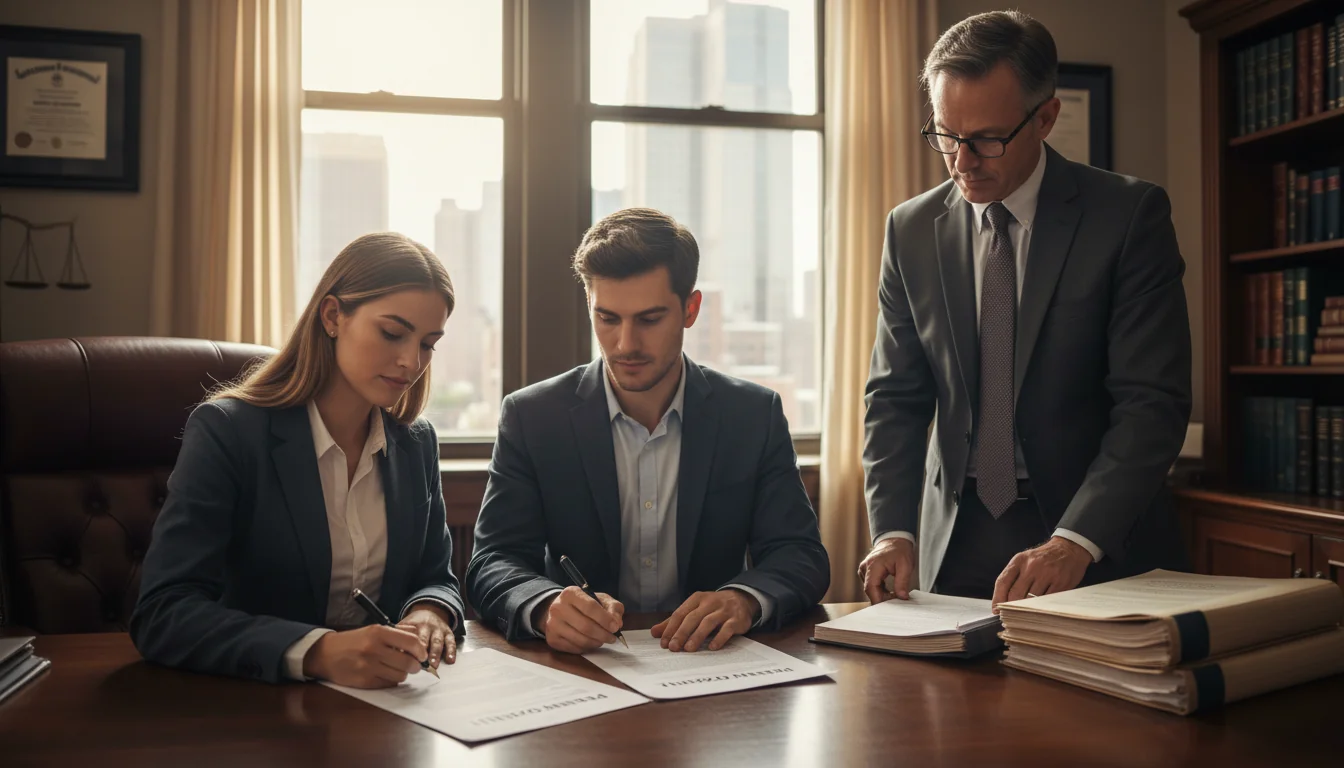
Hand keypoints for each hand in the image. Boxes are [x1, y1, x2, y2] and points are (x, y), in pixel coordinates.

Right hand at [302, 624, 427, 688]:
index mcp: (378, 633)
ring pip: (401, 676)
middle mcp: (374, 649)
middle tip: (414, 665)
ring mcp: (368, 667)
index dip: (421, 651)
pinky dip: (391, 680)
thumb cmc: (354, 641)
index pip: (412, 642)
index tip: (422, 655)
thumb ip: (398, 631)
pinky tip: (385, 674)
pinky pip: (389, 684)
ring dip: (403, 674)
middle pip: (409, 663)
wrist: (326, 654)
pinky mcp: (364, 681)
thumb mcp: (374, 629)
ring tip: (396, 668)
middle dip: (416, 666)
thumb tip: (419, 634)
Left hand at [397, 602, 457, 669]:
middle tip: (419, 663)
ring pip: (437, 641)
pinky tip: (450, 659)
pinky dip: (451, 651)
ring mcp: (438, 629)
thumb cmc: (414, 624)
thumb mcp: (404, 626)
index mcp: (413, 624)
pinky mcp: (448, 633)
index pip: (409, 636)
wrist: (430, 611)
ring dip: (435, 653)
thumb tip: (391, 653)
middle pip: (423, 638)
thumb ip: (397, 637)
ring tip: (433, 664)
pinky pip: (451, 641)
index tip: (403, 657)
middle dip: (421, 651)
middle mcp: (426, 626)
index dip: (406, 646)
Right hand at [536, 586, 623, 653]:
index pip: (590, 607)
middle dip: (603, 634)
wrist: (561, 610)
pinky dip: (586, 647)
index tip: (615, 627)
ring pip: (580, 640)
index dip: (605, 619)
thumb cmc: (584, 605)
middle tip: (612, 637)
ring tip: (602, 639)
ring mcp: (553, 625)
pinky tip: (591, 642)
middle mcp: (558, 608)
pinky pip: (574, 648)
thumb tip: (617, 623)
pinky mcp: (552, 639)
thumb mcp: (601, 599)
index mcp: (570, 594)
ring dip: (596, 642)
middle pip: (585, 626)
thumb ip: (613, 608)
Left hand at [652, 590, 758, 652]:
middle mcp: (709, 602)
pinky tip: (712, 647)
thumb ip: (675, 621)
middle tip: (673, 647)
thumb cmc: (713, 607)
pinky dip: (719, 638)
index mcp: (696, 599)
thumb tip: (654, 632)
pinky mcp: (736, 619)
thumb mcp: (694, 610)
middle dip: (681, 633)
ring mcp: (724, 610)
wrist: (742, 599)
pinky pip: (727, 628)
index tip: (664, 643)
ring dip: (697, 636)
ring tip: (689, 649)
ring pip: (708, 622)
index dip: (670, 628)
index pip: (680, 613)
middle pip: (692, 618)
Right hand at [857, 537, 915, 602]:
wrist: (895, 539)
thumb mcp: (905, 565)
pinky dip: (880, 591)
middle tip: (897, 601)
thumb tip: (902, 597)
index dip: (879, 600)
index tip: (890, 608)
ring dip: (882, 595)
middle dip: (883, 599)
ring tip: (896, 595)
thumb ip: (903, 582)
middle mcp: (865, 568)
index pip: (871, 588)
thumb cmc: (900, 550)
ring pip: (871, 589)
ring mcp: (864, 570)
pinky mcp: (867, 572)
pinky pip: (872, 586)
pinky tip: (890, 592)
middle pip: (870, 590)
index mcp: (873, 565)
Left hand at [992, 536, 1091, 612]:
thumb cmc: (1043, 558)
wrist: (1069, 549)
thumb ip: (1013, 576)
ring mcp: (1047, 574)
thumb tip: (1002, 600)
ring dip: (1026, 609)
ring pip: (1031, 599)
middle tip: (1010, 615)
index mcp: (1019, 560)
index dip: (997, 598)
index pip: (1002, 582)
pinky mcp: (1060, 582)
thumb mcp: (1025, 560)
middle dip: (1011, 607)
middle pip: (1015, 594)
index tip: (996, 610)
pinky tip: (1040, 609)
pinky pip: (1046, 601)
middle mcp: (1031, 566)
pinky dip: (1041, 607)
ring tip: (1025, 614)